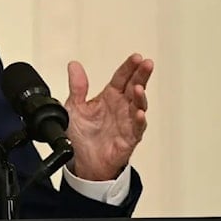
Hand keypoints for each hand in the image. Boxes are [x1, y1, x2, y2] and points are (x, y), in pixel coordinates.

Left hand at [64, 53, 152, 180]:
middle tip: (146, 64)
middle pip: (134, 87)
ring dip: (140, 96)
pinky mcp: (129, 138)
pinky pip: (137, 128)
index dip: (128, 67)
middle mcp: (121, 107)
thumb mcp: (74, 107)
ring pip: (138, 105)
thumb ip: (77, 87)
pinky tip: (139, 113)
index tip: (135, 57)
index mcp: (109, 97)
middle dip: (141, 75)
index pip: (121, 78)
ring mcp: (127, 122)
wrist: (83, 162)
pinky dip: (139, 120)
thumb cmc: (82, 136)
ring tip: (138, 88)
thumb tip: (74, 66)